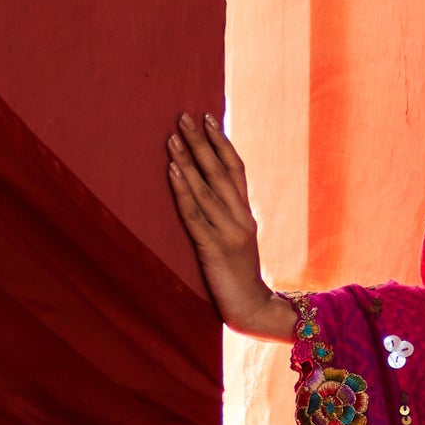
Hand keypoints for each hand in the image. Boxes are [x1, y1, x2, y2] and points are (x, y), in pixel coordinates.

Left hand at [165, 112, 293, 338]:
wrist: (252, 308)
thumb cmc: (239, 276)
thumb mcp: (237, 241)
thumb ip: (227, 217)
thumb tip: (206, 192)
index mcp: (246, 214)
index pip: (236, 169)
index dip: (221, 142)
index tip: (207, 117)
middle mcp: (241, 218)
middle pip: (220, 172)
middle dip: (201, 142)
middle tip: (183, 116)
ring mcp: (229, 233)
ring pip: (206, 189)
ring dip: (187, 161)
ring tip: (172, 137)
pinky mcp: (214, 249)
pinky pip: (194, 214)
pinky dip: (182, 191)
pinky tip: (172, 171)